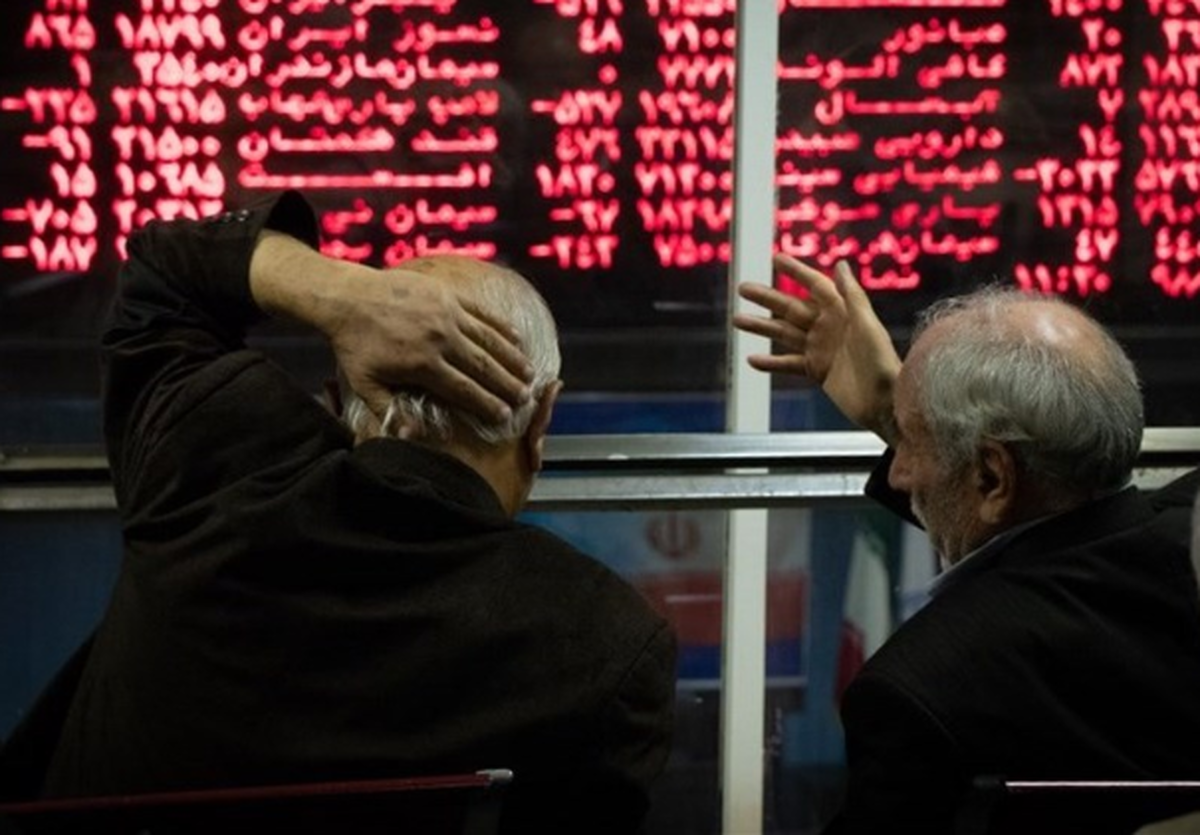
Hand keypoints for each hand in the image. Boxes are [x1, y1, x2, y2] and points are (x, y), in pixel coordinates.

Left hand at [327, 266, 533, 423]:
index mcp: (423, 365)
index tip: (504, 416)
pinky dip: (500, 326)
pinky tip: (516, 338)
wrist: (347, 298)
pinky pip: (481, 313)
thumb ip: (389, 411)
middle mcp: (440, 340)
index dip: (487, 405)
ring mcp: (447, 315)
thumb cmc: (355, 344)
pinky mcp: (447, 295)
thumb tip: (411, 437)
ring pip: (488, 340)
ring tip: (529, 374)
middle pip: (483, 367)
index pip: (464, 390)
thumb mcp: (366, 384)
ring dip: (512, 358)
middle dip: (507, 385)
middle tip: (525, 399)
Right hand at [732, 254, 901, 441]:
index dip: (796, 272)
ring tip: (737, 320)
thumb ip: (852, 296)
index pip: (816, 286)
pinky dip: (770, 363)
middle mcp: (829, 327)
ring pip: (784, 334)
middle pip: (792, 308)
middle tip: (743, 287)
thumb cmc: (882, 363)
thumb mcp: (868, 326)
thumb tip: (840, 265)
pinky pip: (788, 364)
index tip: (776, 258)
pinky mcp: (817, 371)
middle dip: (767, 298)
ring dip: (761, 327)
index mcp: (843, 312)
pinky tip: (752, 359)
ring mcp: (821, 349)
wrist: (885, 403)